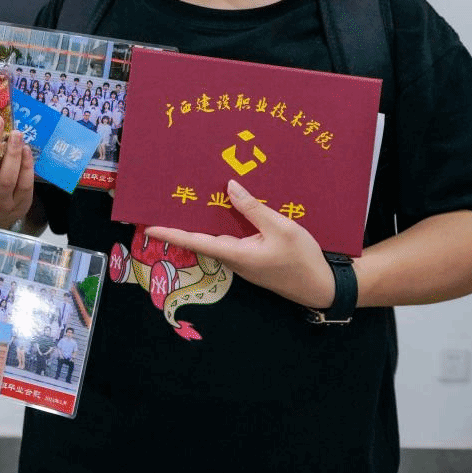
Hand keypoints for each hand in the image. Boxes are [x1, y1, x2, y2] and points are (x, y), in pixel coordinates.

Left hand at [144, 180, 336, 308]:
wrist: (322, 286)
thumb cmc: (302, 259)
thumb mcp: (282, 228)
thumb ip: (254, 208)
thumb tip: (230, 187)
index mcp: (235, 254)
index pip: (195, 242)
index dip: (171, 233)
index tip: (149, 228)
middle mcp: (233, 258)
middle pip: (202, 237)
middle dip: (183, 221)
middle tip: (166, 200)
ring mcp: (242, 259)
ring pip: (217, 237)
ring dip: (204, 220)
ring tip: (190, 196)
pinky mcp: (251, 257)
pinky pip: (231, 238)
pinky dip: (223, 223)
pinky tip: (224, 206)